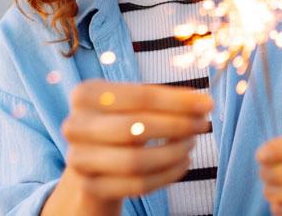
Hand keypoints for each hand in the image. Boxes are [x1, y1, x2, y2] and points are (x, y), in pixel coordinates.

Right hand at [60, 79, 212, 201]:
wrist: (91, 162)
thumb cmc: (119, 124)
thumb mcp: (133, 105)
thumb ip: (164, 100)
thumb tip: (202, 102)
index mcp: (85, 94)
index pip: (138, 96)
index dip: (176, 102)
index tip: (206, 104)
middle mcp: (75, 125)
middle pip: (134, 128)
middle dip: (176, 127)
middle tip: (202, 124)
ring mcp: (78, 159)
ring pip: (135, 161)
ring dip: (172, 153)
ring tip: (191, 144)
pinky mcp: (90, 187)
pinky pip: (136, 185)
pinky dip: (166, 175)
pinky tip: (183, 163)